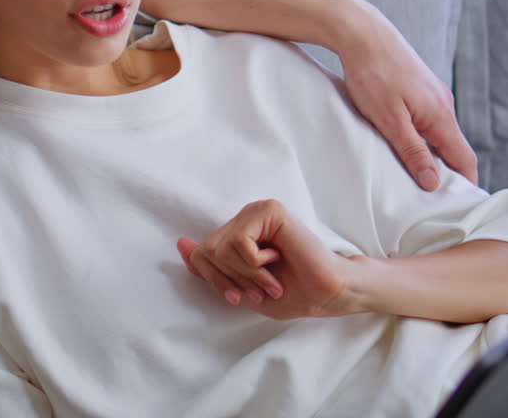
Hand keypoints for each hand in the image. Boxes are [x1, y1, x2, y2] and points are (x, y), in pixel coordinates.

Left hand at [177, 200, 358, 320]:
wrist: (325, 294)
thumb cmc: (290, 293)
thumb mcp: (240, 286)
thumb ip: (211, 267)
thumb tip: (181, 244)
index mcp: (237, 232)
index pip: (199, 254)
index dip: (214, 280)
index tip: (238, 296)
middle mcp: (244, 218)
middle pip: (205, 252)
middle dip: (229, 280)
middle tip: (259, 289)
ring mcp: (257, 211)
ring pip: (220, 248)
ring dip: (246, 273)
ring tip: (270, 277)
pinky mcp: (270, 211)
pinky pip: (239, 242)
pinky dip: (254, 263)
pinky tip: (276, 259)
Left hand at [336, 0, 477, 189]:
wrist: (362, 32)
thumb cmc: (373, 75)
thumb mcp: (389, 120)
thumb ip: (413, 151)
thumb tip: (434, 182)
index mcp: (441, 116)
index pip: (465, 159)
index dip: (465, 184)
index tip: (460, 206)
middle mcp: (444, 105)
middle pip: (453, 148)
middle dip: (446, 174)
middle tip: (431, 200)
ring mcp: (432, 95)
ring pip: (438, 134)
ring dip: (431, 155)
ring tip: (414, 176)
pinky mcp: (419, 87)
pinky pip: (426, 120)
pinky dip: (421, 137)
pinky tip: (402, 144)